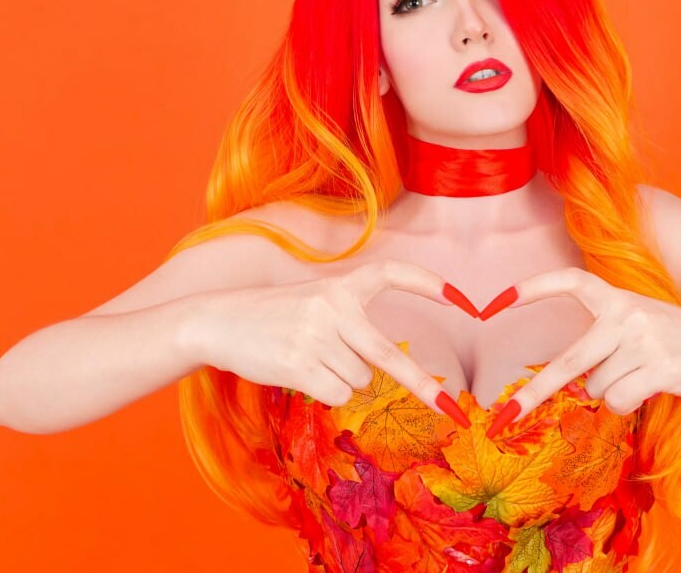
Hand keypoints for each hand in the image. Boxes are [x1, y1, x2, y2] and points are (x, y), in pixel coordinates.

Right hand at [186, 259, 480, 427]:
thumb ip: (350, 321)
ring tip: (311, 359)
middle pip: (388, 356)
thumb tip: (385, 369)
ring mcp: (316, 337)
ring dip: (343, 380)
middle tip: (450, 407)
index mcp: (340, 286)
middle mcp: (332, 308)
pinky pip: (337, 395)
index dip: (427, 284)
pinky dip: (326, 392)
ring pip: (359, 381)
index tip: (462, 300)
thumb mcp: (314, 300)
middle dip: (422, 385)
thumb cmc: (273, 316)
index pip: (391, 274)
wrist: (218, 321)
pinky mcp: (299, 365)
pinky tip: (301, 373)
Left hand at [480, 266, 680, 437]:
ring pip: (599, 388)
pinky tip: (652, 388)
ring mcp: (643, 339)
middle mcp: (626, 313)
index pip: (570, 280)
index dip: (532, 288)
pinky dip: (629, 404)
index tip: (494, 305)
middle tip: (502, 418)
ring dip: (614, 393)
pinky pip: (620, 401)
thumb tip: (569, 381)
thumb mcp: (641, 322)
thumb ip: (604, 338)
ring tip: (643, 376)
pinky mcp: (660, 366)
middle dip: (533, 395)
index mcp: (618, 297)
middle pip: (567, 363)